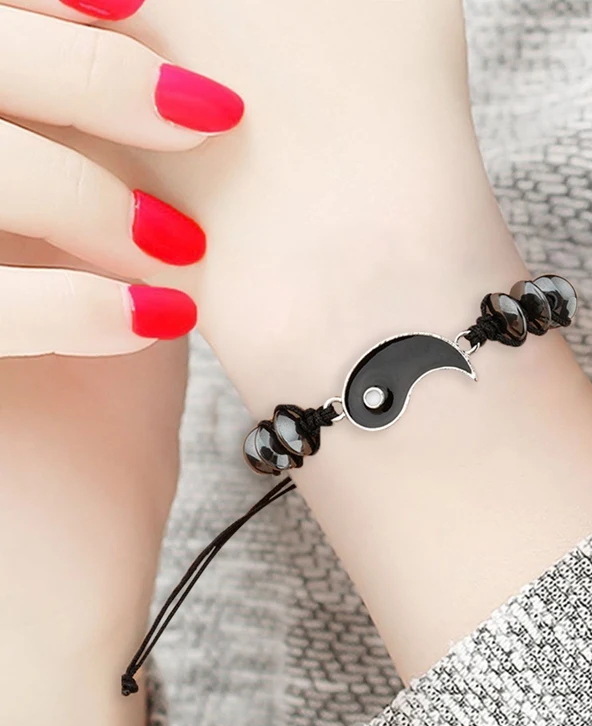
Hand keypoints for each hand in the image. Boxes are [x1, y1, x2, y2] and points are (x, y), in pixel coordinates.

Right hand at [0, 0, 244, 357]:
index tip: (132, 9)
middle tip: (207, 114)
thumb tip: (158, 51)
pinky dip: (72, 307)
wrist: (63, 461)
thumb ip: (85, 136)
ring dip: (83, 196)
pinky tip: (161, 318)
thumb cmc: (85, 340)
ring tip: (182, 245)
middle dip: (83, 77)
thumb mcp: (85, 221)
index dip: (33, 2)